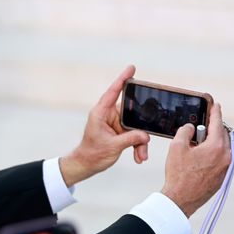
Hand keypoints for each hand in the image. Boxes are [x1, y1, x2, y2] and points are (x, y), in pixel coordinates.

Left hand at [59, 65, 150, 186]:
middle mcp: (108, 115)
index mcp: (101, 113)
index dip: (122, 79)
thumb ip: (130, 139)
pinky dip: (138, 146)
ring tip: (141, 156)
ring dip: (140, 142)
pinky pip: (135, 135)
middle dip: (141, 128)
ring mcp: (116, 123)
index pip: (113, 92)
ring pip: (136, 127)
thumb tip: (146, 135)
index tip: (131, 67)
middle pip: (132, 113)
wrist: (87, 165)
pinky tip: (139, 157)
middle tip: (146, 138)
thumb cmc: (92, 154)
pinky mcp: (120, 131)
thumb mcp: (112, 147)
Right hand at [161, 102, 230, 216]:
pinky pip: (221, 159)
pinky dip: (213, 154)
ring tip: (197, 146)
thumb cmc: (178, 175)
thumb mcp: (176, 147)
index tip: (215, 105)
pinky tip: (199, 159)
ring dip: (212, 143)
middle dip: (213, 129)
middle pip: (222, 135)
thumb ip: (185, 131)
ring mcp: (226, 168)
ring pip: (222, 147)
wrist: (180, 200)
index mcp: (216, 147)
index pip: (217, 123)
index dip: (215, 112)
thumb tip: (190, 128)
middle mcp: (225, 156)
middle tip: (200, 128)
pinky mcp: (223, 177)